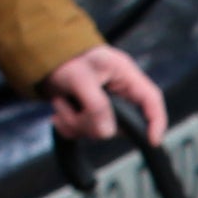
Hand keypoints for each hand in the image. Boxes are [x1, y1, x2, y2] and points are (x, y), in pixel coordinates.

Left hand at [41, 42, 170, 146]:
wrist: (42, 56)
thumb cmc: (64, 57)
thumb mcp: (79, 76)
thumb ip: (95, 104)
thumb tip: (107, 132)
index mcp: (125, 75)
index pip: (151, 100)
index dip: (156, 121)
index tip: (152, 141)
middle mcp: (119, 93)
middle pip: (121, 124)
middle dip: (93, 122)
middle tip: (72, 109)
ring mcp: (106, 106)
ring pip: (100, 131)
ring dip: (76, 123)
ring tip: (61, 103)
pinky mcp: (90, 116)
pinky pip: (84, 134)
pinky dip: (69, 128)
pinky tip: (59, 112)